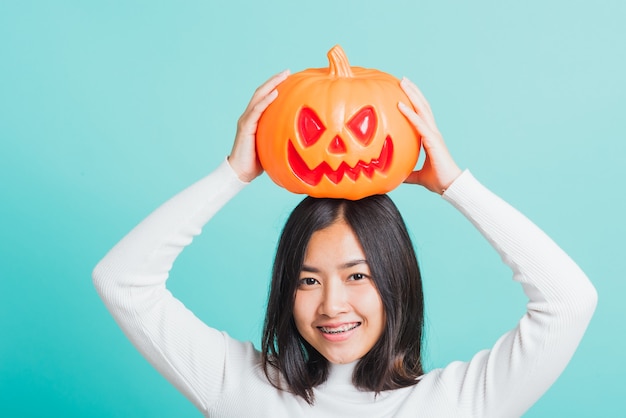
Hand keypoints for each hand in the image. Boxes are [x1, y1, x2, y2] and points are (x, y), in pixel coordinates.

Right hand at [228, 70, 289, 182]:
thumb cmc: (258, 162)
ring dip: (271, 85)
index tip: (289, 78)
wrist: (241, 173)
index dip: (275, 86)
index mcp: (255, 119)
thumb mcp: (273, 145)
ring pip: (258, 97)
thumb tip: (301, 136)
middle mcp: (249, 116)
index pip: (265, 98)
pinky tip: (275, 93)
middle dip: (274, 80)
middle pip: (261, 92)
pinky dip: (265, 101)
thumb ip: (281, 136)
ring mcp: (246, 120)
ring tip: (283, 76)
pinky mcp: (245, 127)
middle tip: (288, 71)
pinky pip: (256, 111)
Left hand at [398, 78, 461, 193]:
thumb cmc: (438, 180)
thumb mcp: (418, 176)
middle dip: (413, 92)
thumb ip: (408, 174)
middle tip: (403, 79)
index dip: (414, 102)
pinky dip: (409, 114)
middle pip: (422, 106)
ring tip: (403, 82)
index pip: (421, 115)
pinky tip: (400, 105)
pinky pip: (419, 124)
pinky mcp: (432, 141)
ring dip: (412, 95)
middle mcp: (433, 132)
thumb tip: (397, 177)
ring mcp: (434, 135)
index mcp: (430, 137)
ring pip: (422, 110)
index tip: (404, 91)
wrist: (450, 186)